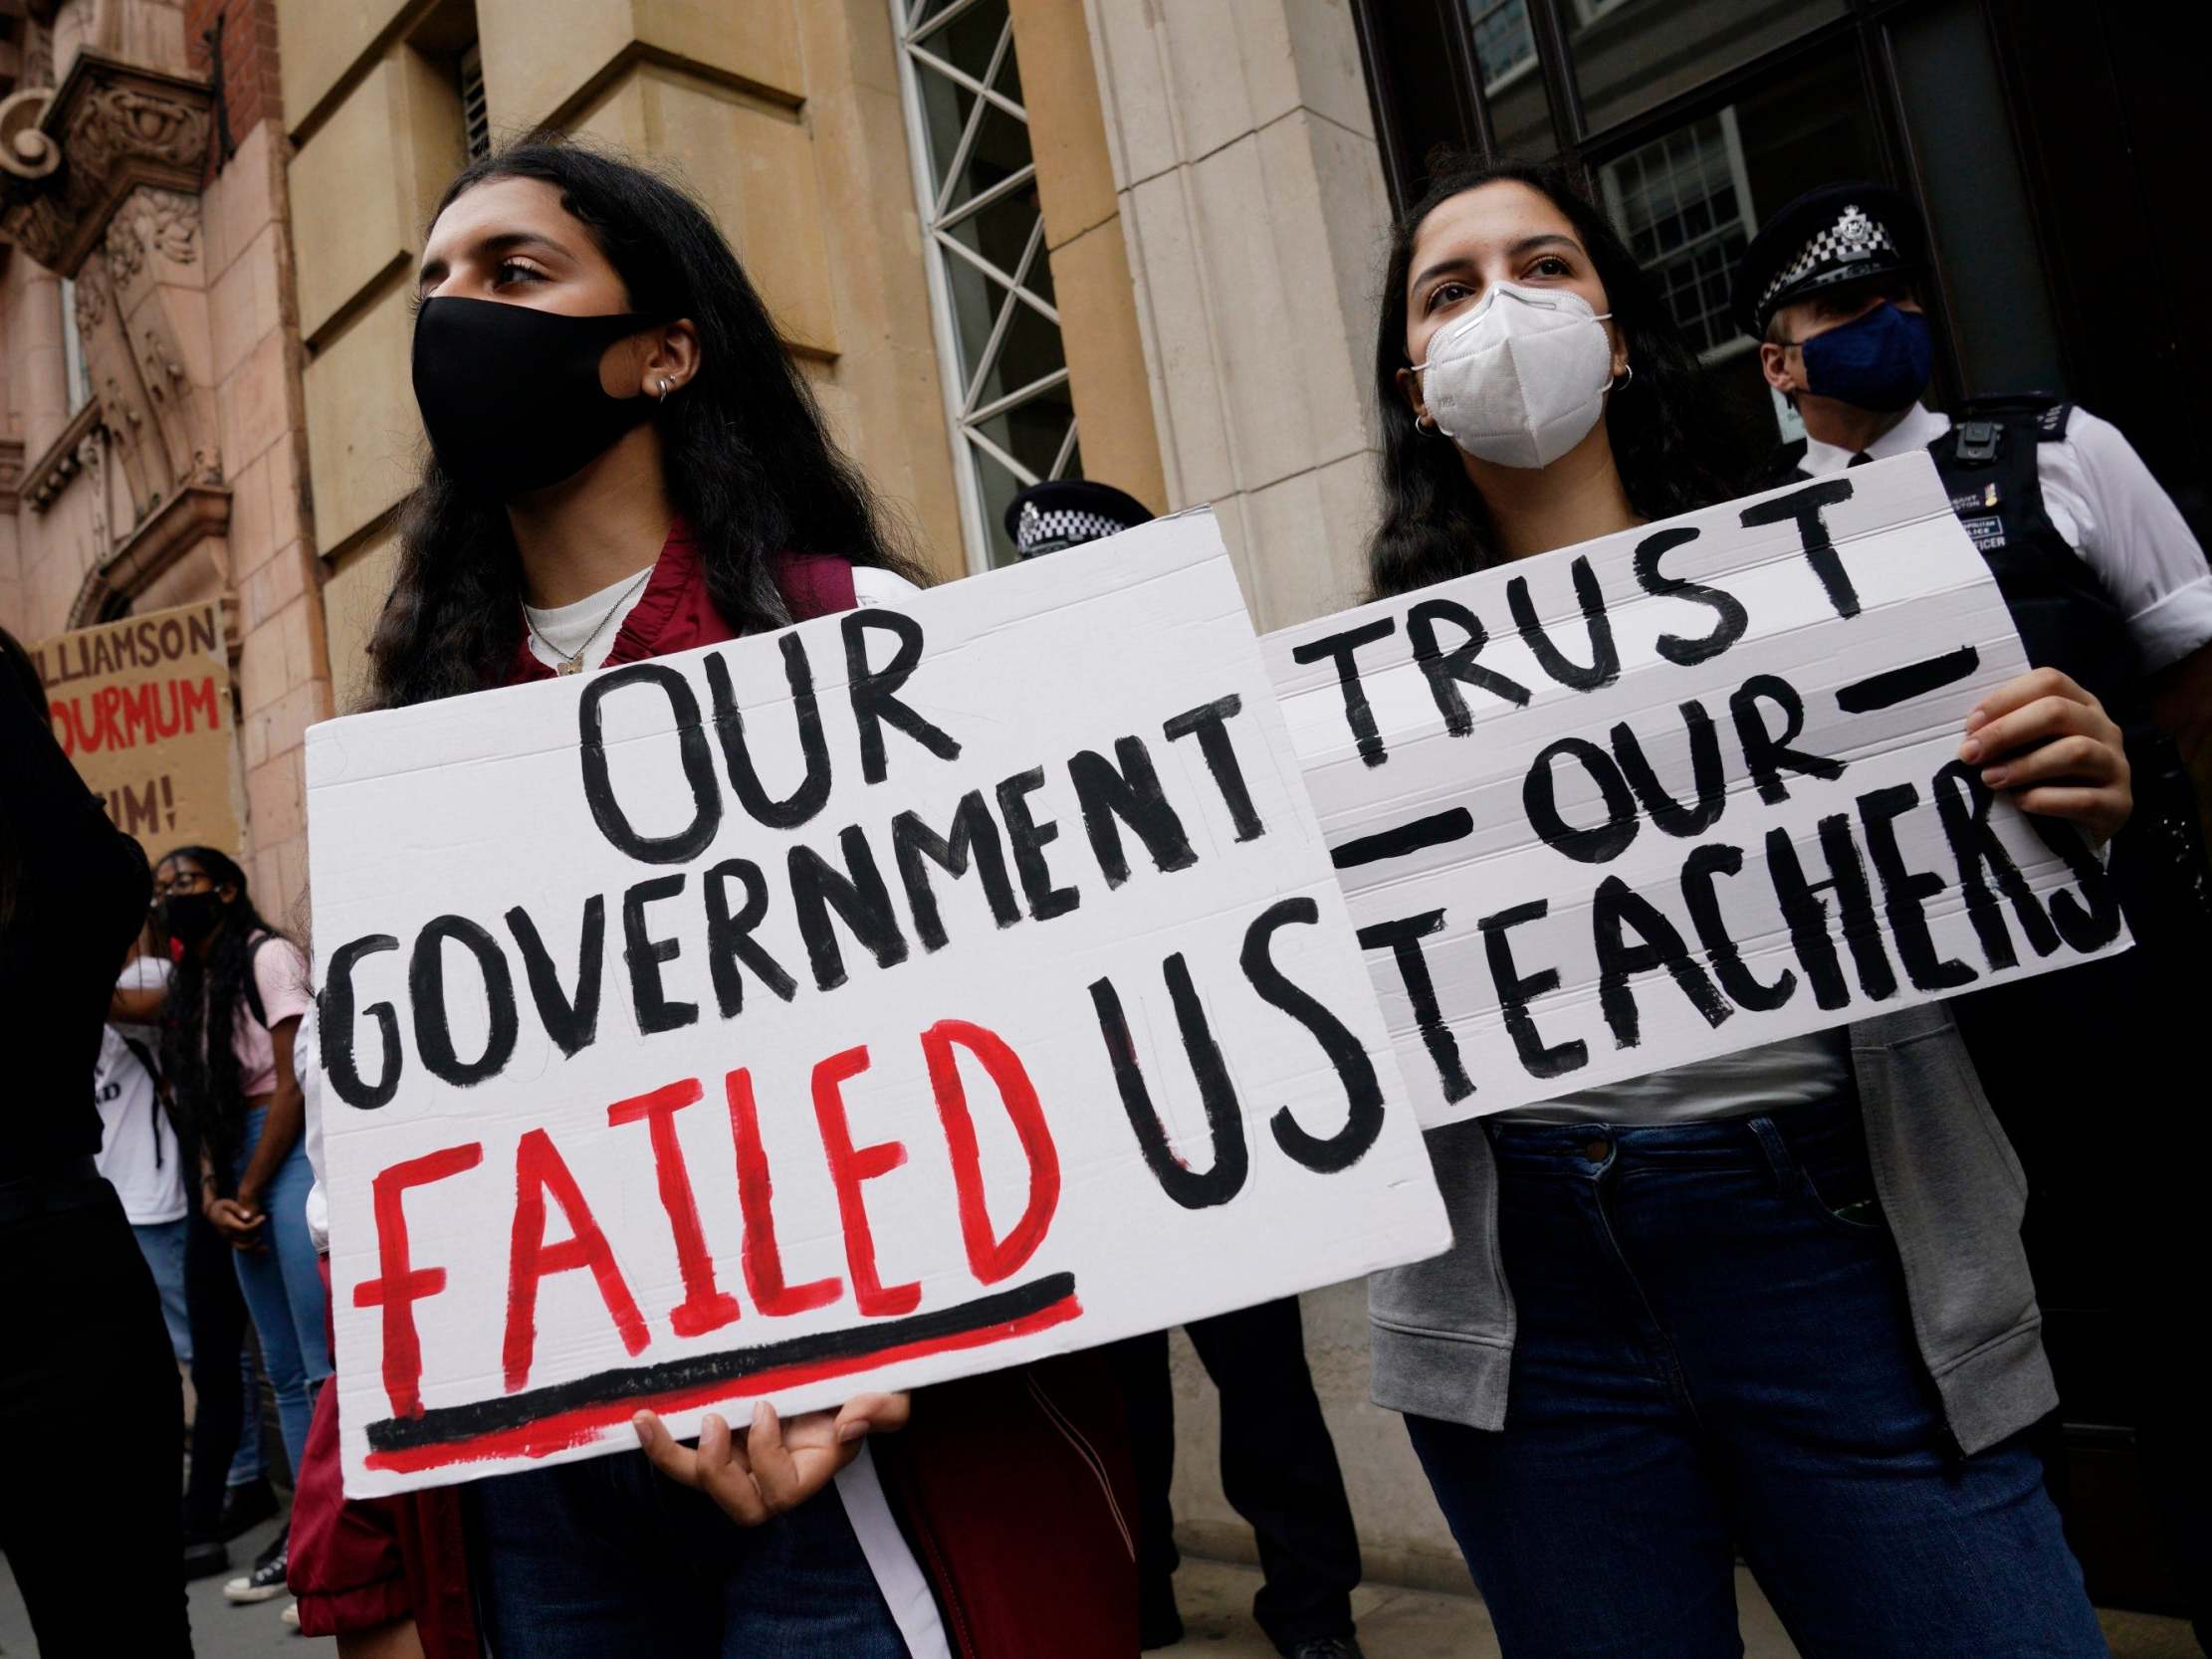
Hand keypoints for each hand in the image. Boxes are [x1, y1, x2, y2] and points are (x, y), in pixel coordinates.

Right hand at [205, 1196, 266, 1251]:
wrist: (211, 1213)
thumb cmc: (222, 1205)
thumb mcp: (229, 1203)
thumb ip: (238, 1209)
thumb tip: (249, 1216)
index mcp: (227, 1224)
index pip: (244, 1228)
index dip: (256, 1224)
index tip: (263, 1217)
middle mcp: (227, 1234)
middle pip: (245, 1239)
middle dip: (257, 1236)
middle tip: (266, 1231)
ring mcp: (228, 1239)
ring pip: (243, 1247)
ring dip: (255, 1248)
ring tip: (266, 1248)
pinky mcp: (230, 1241)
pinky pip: (241, 1248)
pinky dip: (252, 1251)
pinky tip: (263, 1250)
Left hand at [633, 1392, 910, 1526]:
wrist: (836, 1357)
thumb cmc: (865, 1377)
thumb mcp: (890, 1388)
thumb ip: (882, 1408)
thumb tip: (849, 1424)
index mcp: (814, 1468)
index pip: (783, 1490)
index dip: (767, 1456)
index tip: (765, 1407)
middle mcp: (774, 1474)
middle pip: (740, 1506)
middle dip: (717, 1472)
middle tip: (713, 1421)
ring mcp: (743, 1458)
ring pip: (701, 1482)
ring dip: (670, 1457)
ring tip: (648, 1418)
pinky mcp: (719, 1437)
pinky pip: (683, 1454)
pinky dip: (659, 1440)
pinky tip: (640, 1415)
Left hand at [1960, 667, 2131, 845]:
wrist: (2082, 830)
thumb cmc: (2044, 780)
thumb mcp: (2027, 748)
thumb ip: (2007, 733)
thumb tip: (1968, 735)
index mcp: (2081, 705)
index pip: (2049, 682)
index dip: (2005, 698)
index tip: (1971, 725)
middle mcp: (2104, 729)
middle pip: (2058, 712)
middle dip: (2006, 731)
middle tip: (1971, 754)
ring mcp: (2117, 766)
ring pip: (2076, 751)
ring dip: (2025, 765)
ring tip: (1991, 779)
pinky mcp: (2119, 805)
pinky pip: (2084, 798)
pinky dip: (2045, 800)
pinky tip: (2020, 803)